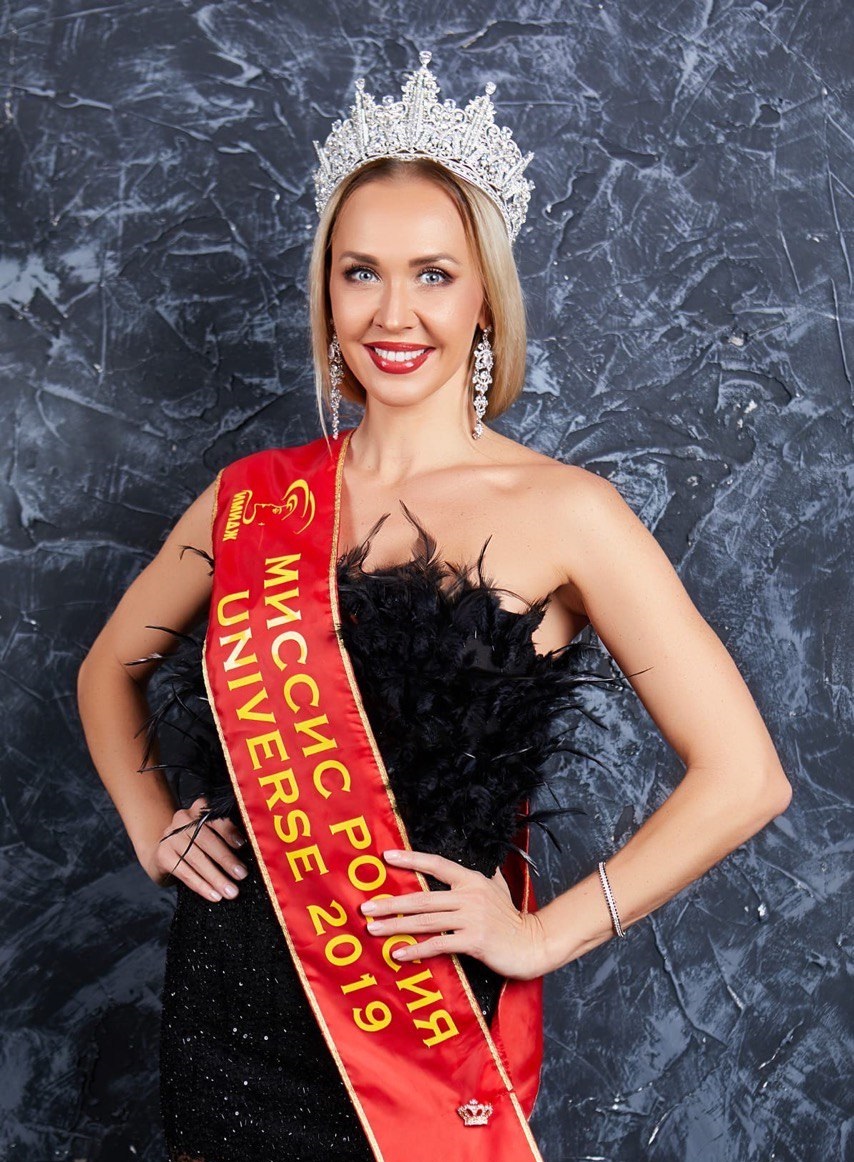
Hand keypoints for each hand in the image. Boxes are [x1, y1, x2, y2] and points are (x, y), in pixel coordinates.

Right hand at [141, 796, 247, 900]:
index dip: (228, 831)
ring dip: (216, 877)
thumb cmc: (197, 843)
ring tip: (230, 891)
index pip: (215, 817)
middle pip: (206, 840)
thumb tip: (249, 852)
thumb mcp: (210, 833)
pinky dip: (201, 886)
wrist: (165, 852)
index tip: (241, 845)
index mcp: (199, 809)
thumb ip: (225, 836)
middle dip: (226, 859)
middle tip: (241, 875)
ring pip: (196, 859)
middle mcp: (183, 819)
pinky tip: (214, 895)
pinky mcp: (163, 855)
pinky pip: (185, 873)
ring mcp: (170, 837)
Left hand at [359, 848, 549, 980]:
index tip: (386, 856)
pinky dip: (417, 949)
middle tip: (366, 907)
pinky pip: (439, 944)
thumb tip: (481, 862)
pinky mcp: (473, 940)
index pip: (437, 864)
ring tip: (374, 929)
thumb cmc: (512, 919)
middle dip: (391, 903)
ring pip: (425, 921)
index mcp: (472, 880)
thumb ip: (484, 877)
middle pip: (422, 897)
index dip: (411, 859)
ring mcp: (471, 918)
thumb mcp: (499, 890)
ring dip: (396, 926)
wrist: (532, 944)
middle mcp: (469, 895)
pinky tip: (399, 953)